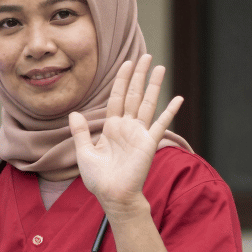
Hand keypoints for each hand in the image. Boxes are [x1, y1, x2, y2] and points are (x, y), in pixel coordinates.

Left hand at [69, 54, 182, 220]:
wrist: (111, 195)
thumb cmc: (98, 177)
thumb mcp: (84, 152)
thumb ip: (80, 132)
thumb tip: (73, 113)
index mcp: (111, 127)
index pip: (117, 97)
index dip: (121, 80)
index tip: (126, 63)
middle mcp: (127, 127)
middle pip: (133, 95)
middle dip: (138, 75)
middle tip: (145, 56)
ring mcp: (139, 133)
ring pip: (147, 103)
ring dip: (154, 85)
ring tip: (160, 67)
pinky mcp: (148, 143)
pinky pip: (161, 124)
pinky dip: (170, 111)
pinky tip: (178, 98)